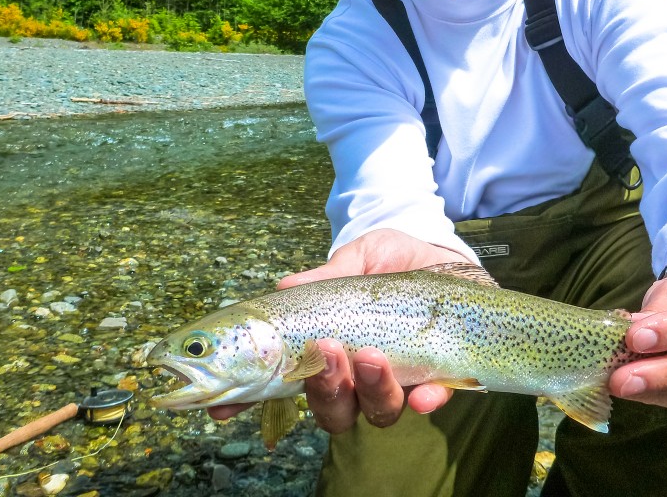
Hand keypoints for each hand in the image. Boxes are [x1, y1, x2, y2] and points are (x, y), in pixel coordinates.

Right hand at [210, 229, 469, 430]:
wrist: (444, 255)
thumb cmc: (390, 259)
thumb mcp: (358, 257)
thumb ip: (326, 275)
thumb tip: (285, 285)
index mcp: (326, 349)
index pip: (283, 383)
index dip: (249, 401)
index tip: (222, 406)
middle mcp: (356, 375)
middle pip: (329, 407)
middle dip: (322, 387)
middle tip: (326, 351)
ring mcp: (397, 381)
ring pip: (373, 412)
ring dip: (367, 389)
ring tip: (371, 354)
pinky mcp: (438, 379)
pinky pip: (428, 403)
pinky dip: (423, 401)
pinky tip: (424, 393)